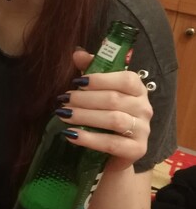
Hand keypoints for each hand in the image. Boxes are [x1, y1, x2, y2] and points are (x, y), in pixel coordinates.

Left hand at [56, 50, 152, 170]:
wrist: (113, 155)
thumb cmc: (105, 118)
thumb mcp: (98, 93)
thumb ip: (91, 72)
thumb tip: (77, 53)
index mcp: (138, 90)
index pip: (126, 79)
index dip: (101, 79)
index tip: (77, 82)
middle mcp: (145, 108)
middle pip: (115, 99)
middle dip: (85, 99)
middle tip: (63, 100)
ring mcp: (143, 130)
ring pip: (113, 119)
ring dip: (85, 116)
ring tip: (64, 115)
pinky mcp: (137, 150)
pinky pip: (112, 143)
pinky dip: (89, 139)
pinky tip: (71, 135)